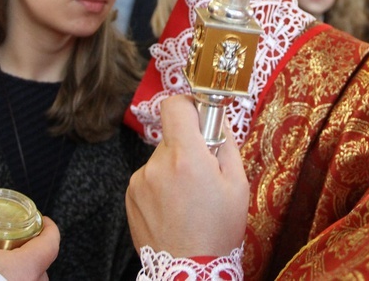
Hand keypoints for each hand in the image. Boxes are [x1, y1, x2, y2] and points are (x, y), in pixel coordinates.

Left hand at [126, 95, 248, 256]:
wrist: (189, 270)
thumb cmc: (218, 230)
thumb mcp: (238, 184)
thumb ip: (226, 143)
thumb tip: (217, 119)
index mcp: (186, 157)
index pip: (175, 105)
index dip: (190, 105)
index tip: (201, 117)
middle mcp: (157, 165)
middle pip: (172, 135)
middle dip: (189, 145)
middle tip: (205, 172)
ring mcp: (139, 181)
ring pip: (161, 158)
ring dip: (174, 168)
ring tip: (189, 197)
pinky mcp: (130, 196)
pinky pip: (149, 177)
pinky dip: (162, 184)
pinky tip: (175, 207)